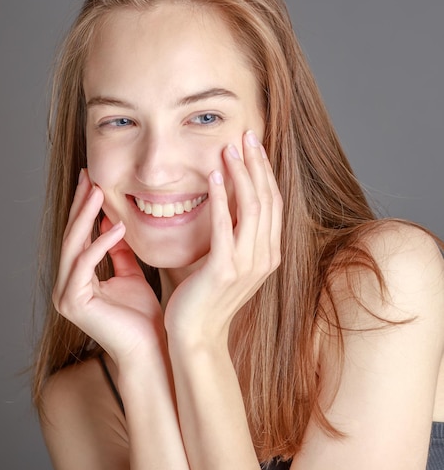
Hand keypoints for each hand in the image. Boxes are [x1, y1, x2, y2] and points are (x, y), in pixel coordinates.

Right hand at [52, 170, 163, 365]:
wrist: (150, 348)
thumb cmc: (142, 316)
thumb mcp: (131, 274)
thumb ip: (119, 252)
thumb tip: (115, 224)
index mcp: (78, 279)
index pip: (78, 236)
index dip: (85, 208)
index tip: (94, 181)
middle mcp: (67, 285)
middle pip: (71, 236)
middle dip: (81, 205)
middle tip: (89, 176)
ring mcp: (67, 295)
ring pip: (73, 246)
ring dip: (86, 217)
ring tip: (99, 192)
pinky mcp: (74, 303)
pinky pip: (87, 265)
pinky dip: (100, 244)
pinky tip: (117, 227)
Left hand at [164, 130, 281, 344]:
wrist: (196, 335)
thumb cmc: (205, 295)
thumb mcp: (227, 260)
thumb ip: (231, 232)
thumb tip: (224, 199)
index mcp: (269, 253)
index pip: (273, 202)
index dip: (265, 171)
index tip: (254, 144)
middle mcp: (265, 256)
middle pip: (267, 199)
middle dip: (257, 164)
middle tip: (246, 134)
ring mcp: (248, 264)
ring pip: (252, 207)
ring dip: (241, 174)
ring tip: (230, 147)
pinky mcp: (226, 269)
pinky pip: (226, 226)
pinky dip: (222, 199)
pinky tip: (215, 176)